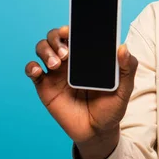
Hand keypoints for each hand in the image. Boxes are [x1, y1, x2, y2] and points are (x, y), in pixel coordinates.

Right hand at [24, 26, 137, 146]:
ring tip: (56, 63)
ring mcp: (56, 72)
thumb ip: (127, 68)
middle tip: (66, 53)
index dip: (71, 27)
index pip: (77, 33)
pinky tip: (39, 71)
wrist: (97, 131)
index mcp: (88, 55)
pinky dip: (31, 66)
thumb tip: (123, 48)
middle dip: (56, 38)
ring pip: (42, 48)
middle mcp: (71, 59)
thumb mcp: (124, 89)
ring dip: (46, 49)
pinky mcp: (45, 85)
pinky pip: (32, 69)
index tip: (71, 29)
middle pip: (56, 36)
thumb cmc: (111, 107)